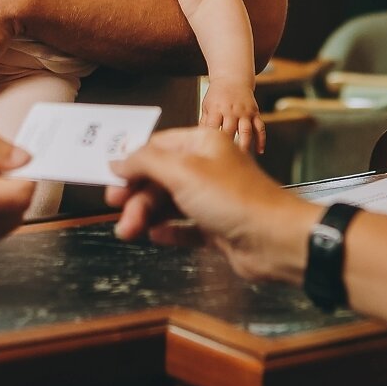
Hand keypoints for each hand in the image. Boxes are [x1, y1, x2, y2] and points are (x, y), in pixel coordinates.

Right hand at [106, 128, 319, 283]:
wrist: (275, 240)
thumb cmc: (236, 199)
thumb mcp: (182, 172)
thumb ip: (146, 162)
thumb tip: (118, 160)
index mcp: (203, 145)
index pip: (158, 147)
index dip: (132, 163)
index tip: (111, 181)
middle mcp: (208, 169)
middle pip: (160, 178)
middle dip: (136, 196)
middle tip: (117, 212)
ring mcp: (213, 200)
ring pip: (169, 204)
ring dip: (146, 216)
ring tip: (128, 231)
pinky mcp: (217, 228)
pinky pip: (185, 227)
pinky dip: (168, 230)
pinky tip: (154, 235)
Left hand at [200, 83, 265, 154]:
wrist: (233, 79)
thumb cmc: (217, 95)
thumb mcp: (207, 105)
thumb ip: (204, 123)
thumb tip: (198, 142)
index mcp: (217, 109)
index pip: (213, 127)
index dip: (211, 140)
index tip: (208, 154)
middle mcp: (231, 111)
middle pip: (230, 130)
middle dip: (228, 145)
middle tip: (225, 162)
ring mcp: (244, 112)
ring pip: (246, 131)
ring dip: (245, 145)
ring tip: (242, 159)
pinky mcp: (255, 113)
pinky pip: (260, 127)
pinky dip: (261, 140)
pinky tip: (259, 151)